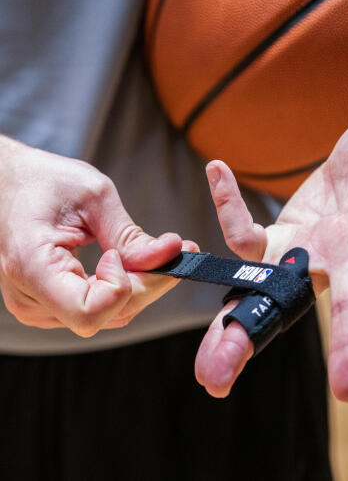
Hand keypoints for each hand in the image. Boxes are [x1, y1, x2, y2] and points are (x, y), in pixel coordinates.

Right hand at [0, 136, 194, 335]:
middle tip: (181, 253)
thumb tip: (172, 254)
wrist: (11, 185)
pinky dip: (127, 289)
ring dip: (143, 287)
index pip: (89, 311)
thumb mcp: (94, 196)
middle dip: (150, 284)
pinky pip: (102, 310)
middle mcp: (31, 297)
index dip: (120, 286)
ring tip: (161, 256)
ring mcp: (40, 306)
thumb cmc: (45, 182)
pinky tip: (139, 266)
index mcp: (33, 265)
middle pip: (108, 314)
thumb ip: (130, 235)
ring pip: (110, 316)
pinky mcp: (53, 305)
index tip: (119, 253)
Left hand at [195, 112, 347, 399]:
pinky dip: (227, 207)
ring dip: (224, 319)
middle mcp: (323, 261)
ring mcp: (296, 251)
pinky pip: (243, 234)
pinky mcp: (277, 236)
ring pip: (253, 290)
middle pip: (282, 308)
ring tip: (190, 352)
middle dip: (247, 342)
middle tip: (212, 381)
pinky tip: (216, 167)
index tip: (347, 391)